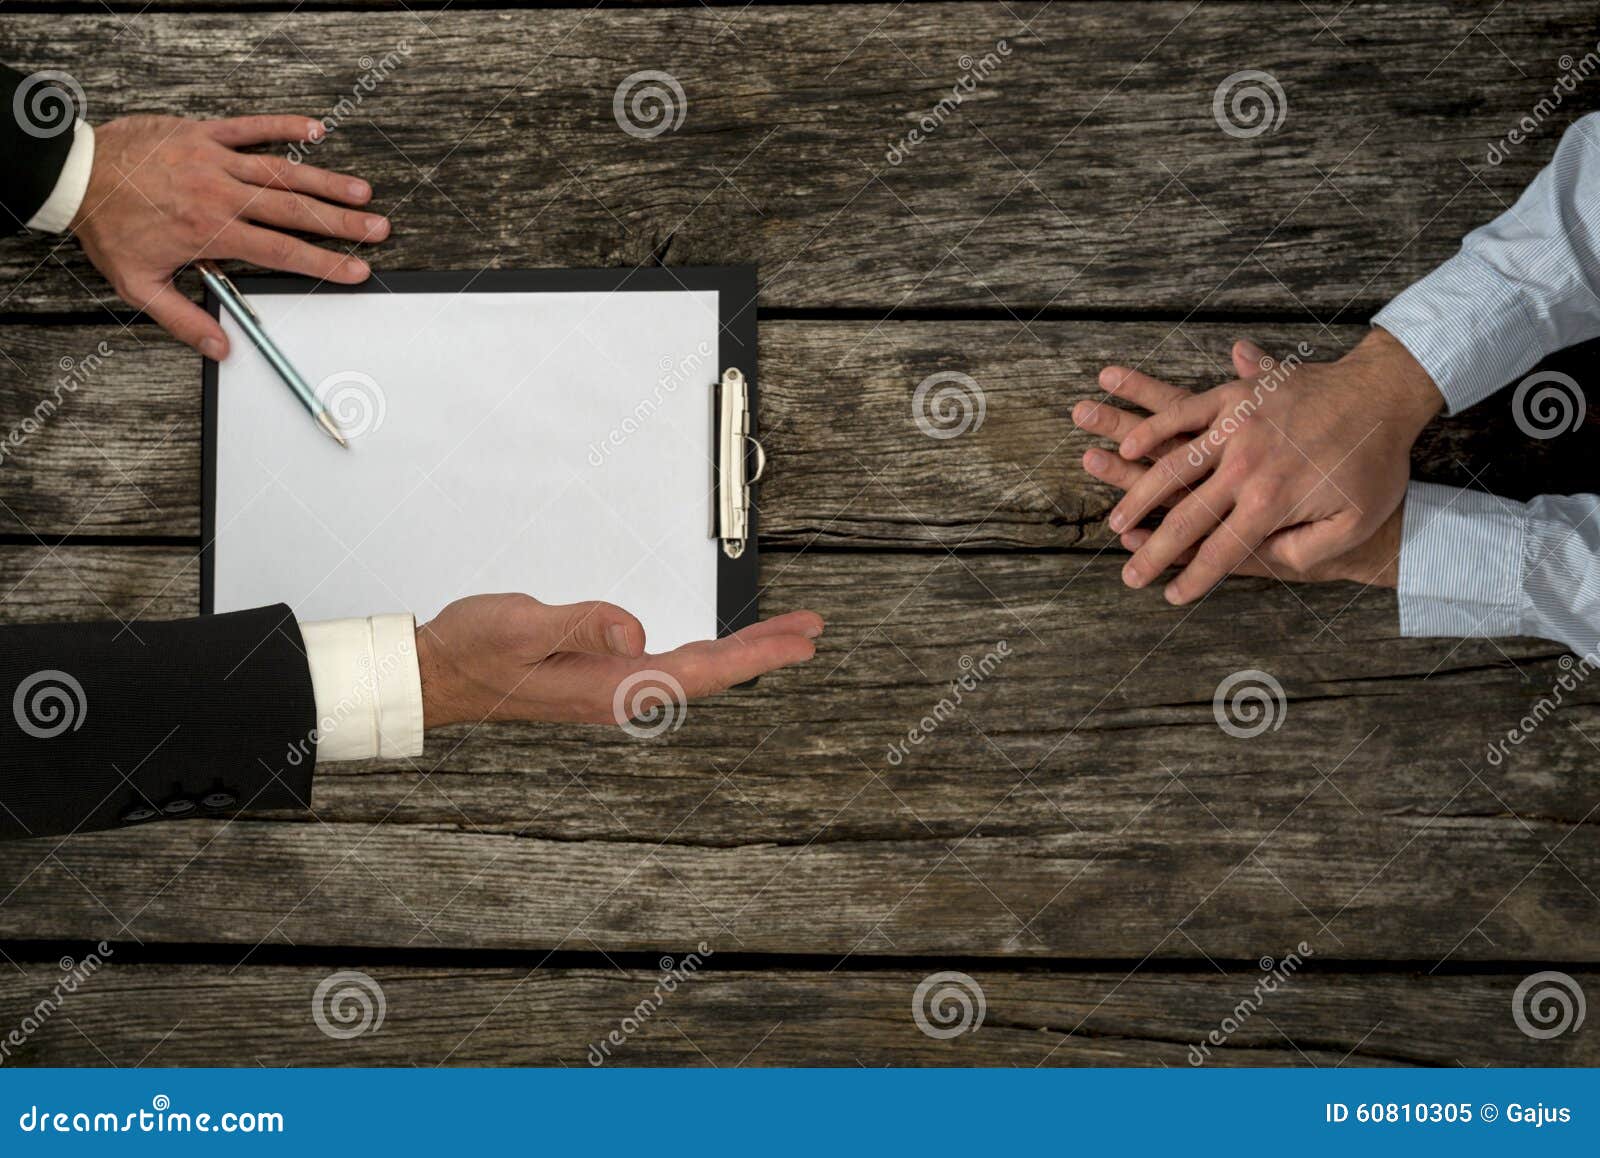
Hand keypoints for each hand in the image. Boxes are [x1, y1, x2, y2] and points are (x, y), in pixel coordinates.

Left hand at [70, 114, 388, 357]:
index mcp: (211, 231)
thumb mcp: (139, 285)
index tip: (355, 269)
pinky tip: (316, 130)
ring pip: (282, 170)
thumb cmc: (107, 226)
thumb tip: (221, 349)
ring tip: (362, 191)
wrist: (74, 173)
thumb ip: (184, 319)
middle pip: (294, 209)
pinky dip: (284, 125)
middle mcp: (220, 193)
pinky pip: (250, 126)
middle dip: (342, 222)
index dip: (324, 261)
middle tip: (378, 228)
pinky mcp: (203, 132)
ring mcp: (214, 159)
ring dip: (326, 180)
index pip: (281, 251)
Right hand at [415, 593, 824, 728]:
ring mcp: (612, 687)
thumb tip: (638, 631)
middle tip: (810, 629)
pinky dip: (709, 652)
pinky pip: (673, 666)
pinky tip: (718, 647)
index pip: (702, 670)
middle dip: (765, 650)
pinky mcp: (603, 677)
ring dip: (741, 652)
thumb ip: (582, 624)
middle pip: (711, 671)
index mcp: (609, 685)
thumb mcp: (523, 626)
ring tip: (782, 635)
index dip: (757, 654)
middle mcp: (619, 692)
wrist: (439, 673)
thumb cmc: (474, 650)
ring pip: (695, 669)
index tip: (800, 641)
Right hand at [1077, 329, 1439, 603]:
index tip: (1171, 598)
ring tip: (1116, 522)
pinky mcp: (1234, 396)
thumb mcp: (1355, 522)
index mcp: (1272, 502)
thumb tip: (1264, 559)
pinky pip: (1183, 412)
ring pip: (1172, 468)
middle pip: (1186, 518)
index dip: (1193, 579)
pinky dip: (1152, 431)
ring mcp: (1236, 427)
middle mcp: (1246, 467)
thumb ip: (1307, 550)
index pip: (1220, 551)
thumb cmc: (1373, 462)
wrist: (1382, 395)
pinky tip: (1128, 449)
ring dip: (1139, 498)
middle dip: (1153, 552)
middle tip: (1129, 576)